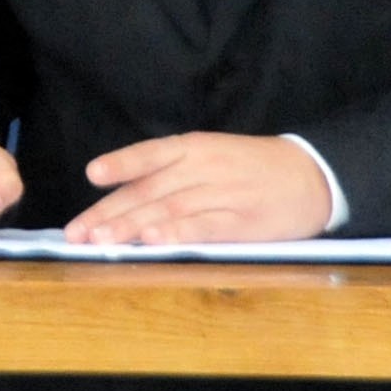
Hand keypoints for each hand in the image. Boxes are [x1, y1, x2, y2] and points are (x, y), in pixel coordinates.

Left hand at [65, 132, 332, 244]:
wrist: (311, 176)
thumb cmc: (252, 168)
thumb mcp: (212, 155)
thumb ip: (172, 173)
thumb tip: (124, 196)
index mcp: (195, 148)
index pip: (150, 156)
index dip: (120, 165)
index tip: (91, 175)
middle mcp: (204, 167)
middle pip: (150, 189)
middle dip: (110, 212)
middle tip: (79, 232)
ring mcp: (223, 193)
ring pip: (170, 208)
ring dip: (133, 226)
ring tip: (103, 240)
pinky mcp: (242, 220)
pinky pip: (204, 227)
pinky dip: (177, 234)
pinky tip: (153, 242)